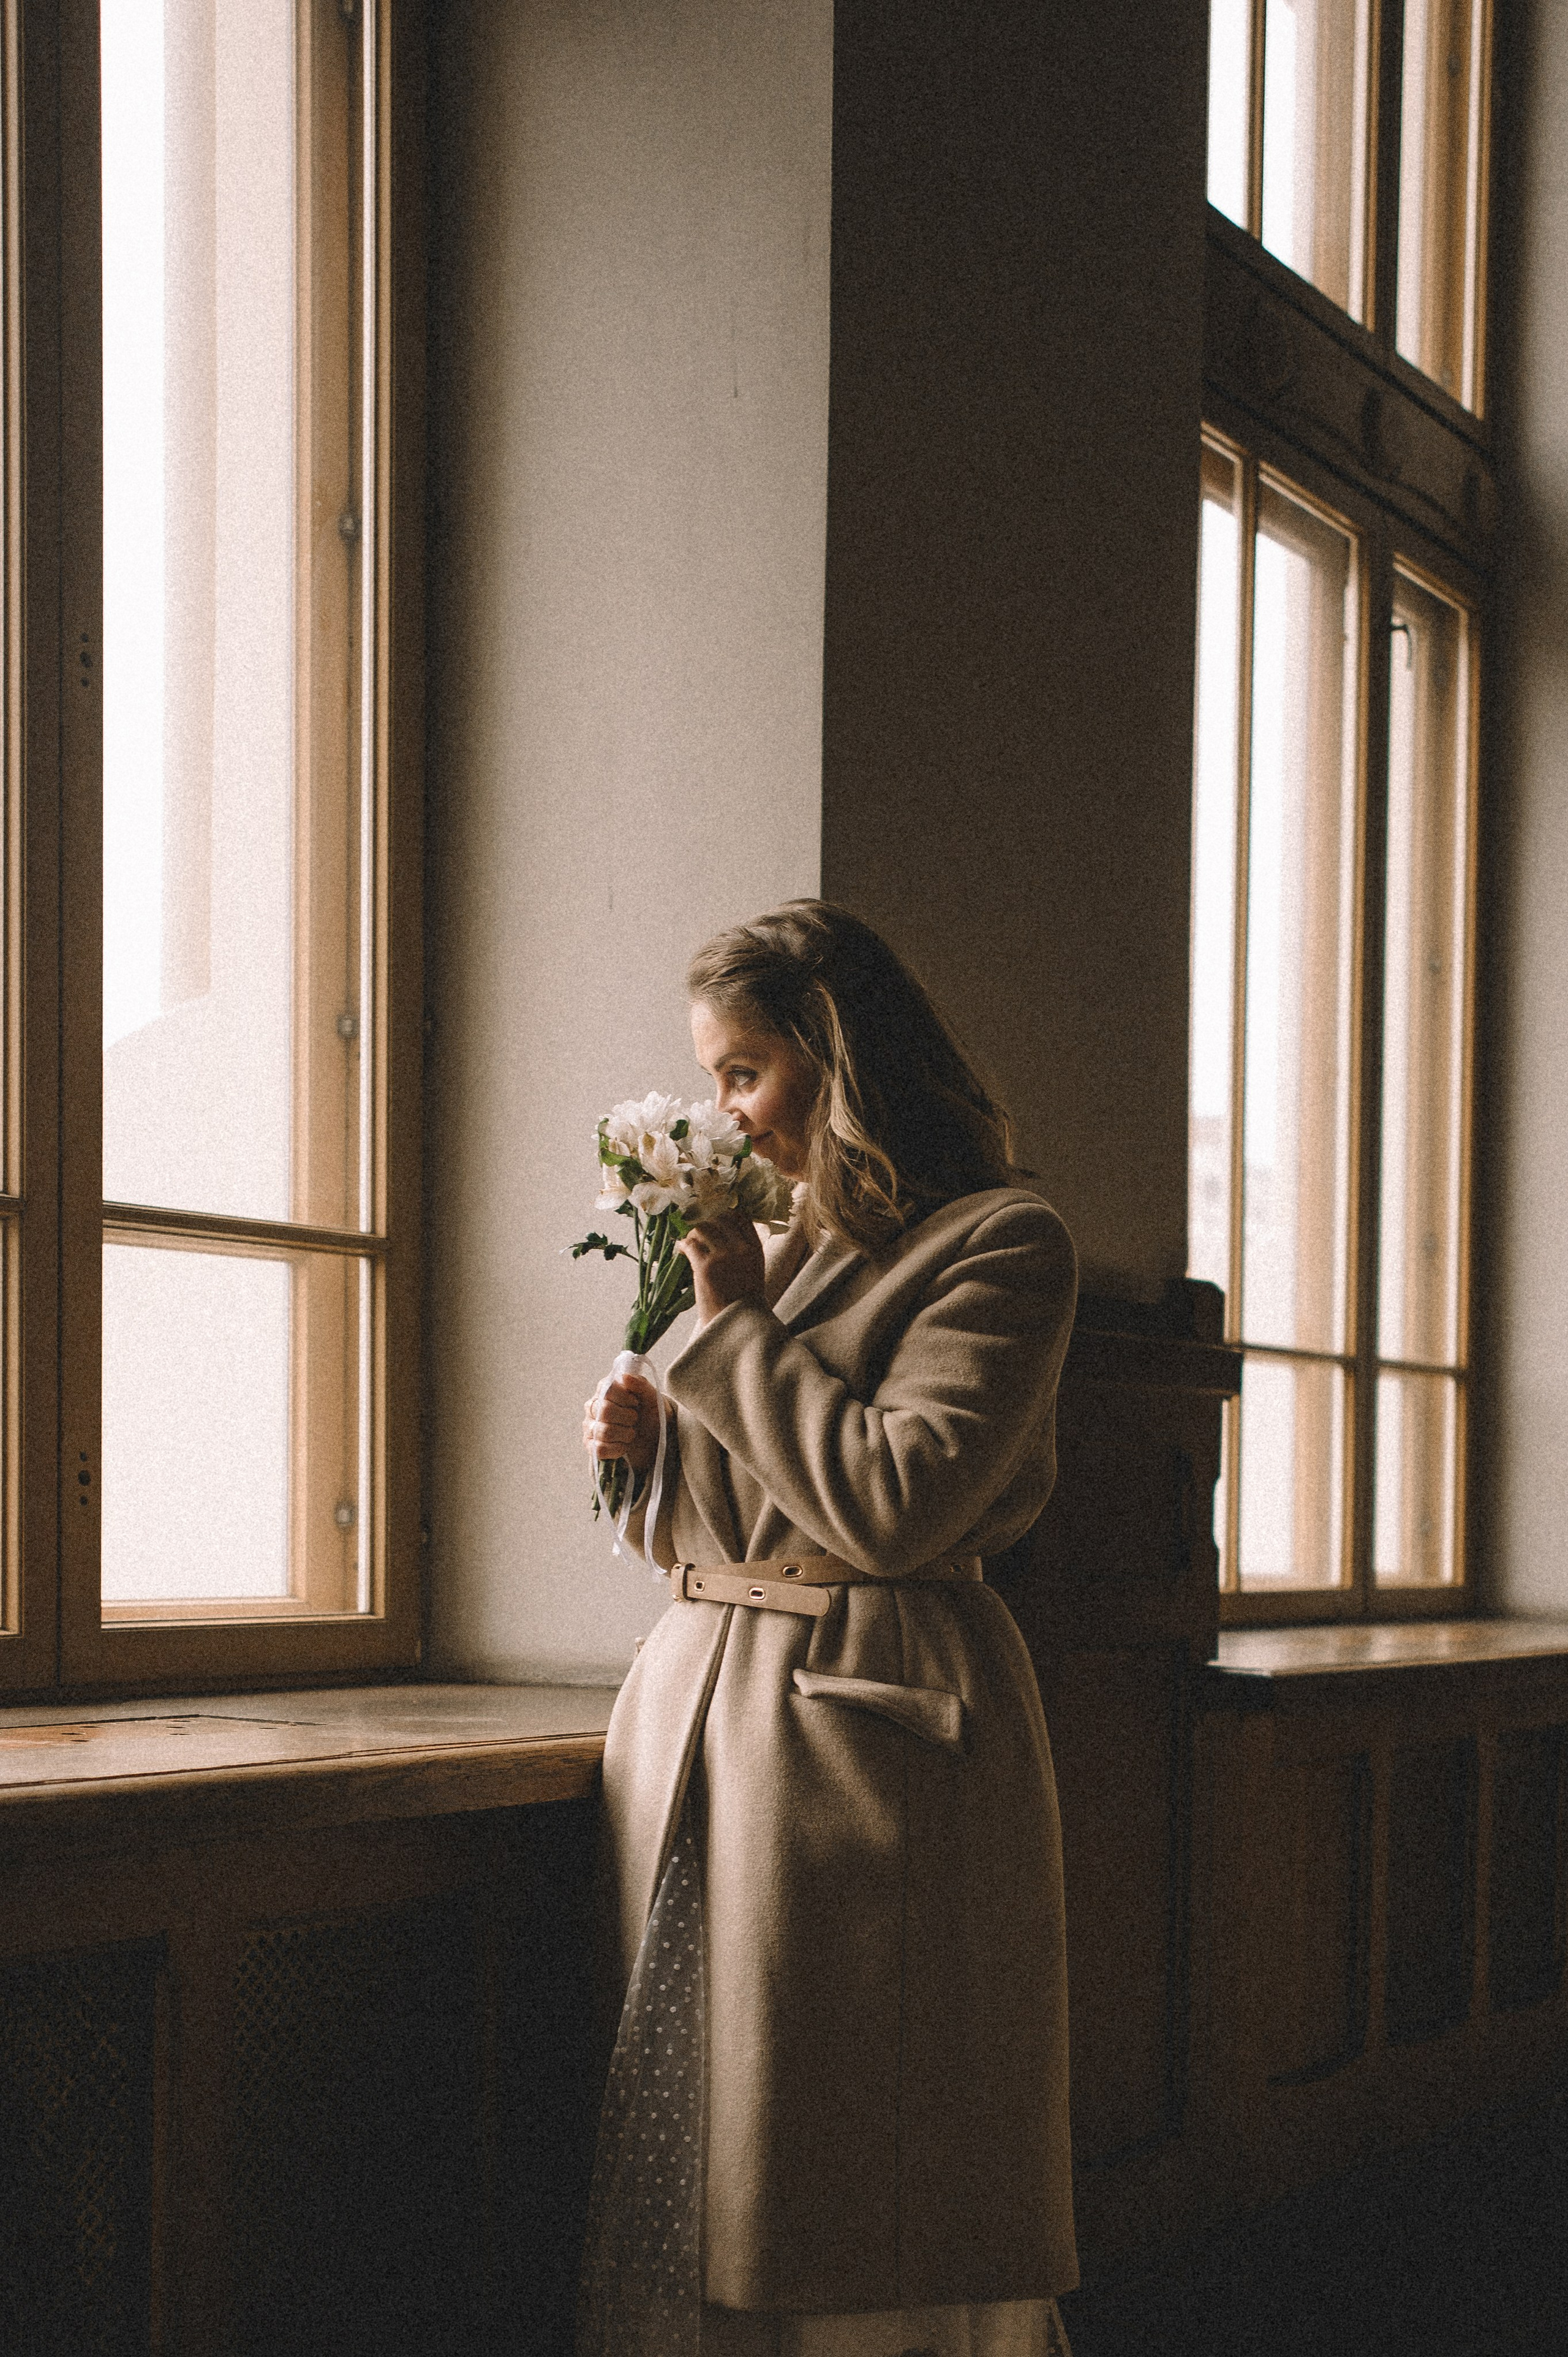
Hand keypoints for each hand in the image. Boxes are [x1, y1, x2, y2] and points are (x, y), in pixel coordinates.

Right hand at [582, 1372, 659, 1472]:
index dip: (625, 1398)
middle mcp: (592, 1406)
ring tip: (631, 1432)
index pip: (608, 1390)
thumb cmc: (649, 1411)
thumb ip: (640, 1384)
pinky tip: (624, 1445)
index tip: (636, 1402)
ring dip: (625, 1434)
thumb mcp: (651, 1396)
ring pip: (604, 1432)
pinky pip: (599, 1449)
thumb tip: (624, 1377)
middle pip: (605, 1411)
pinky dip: (617, 1448)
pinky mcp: (591, 1445)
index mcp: (604, 1389)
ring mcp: (590, 1426)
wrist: (653, 1435)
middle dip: (628, 1417)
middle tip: (635, 1418)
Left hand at [677, 1208, 766, 1327]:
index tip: (712, 1219)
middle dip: (705, 1222)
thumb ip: (742, 1252)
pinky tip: (680, 1251)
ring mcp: (724, 1256)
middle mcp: (741, 1248)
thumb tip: (720, 1236)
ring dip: (692, 1233)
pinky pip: (690, 1244)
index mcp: (755, 1249)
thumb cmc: (743, 1304)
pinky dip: (682, 1245)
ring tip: (687, 1242)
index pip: (741, 1216)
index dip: (724, 1214)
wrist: (736, 1327)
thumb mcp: (753, 1272)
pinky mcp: (706, 1266)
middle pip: (719, 1218)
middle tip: (695, 1231)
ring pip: (703, 1228)